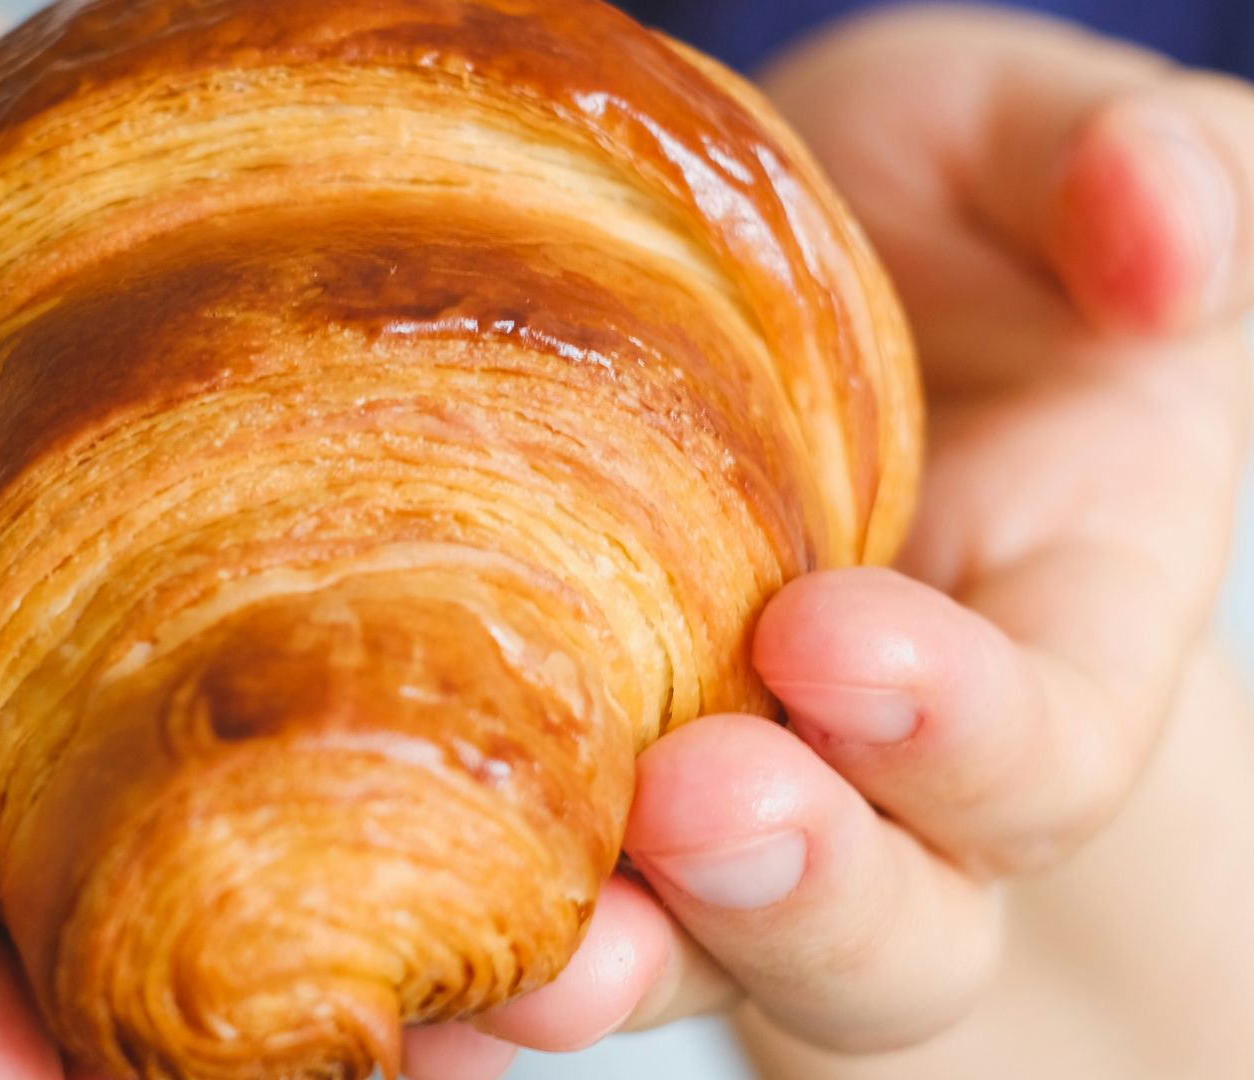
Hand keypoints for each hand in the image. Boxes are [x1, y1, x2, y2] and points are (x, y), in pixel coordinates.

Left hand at [436, 8, 1253, 1072]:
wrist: (760, 276)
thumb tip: (1168, 250)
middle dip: (804, 888)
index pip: (1047, 735)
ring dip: (622, 968)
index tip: (828, 640)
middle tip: (691, 810)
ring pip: (708, 949)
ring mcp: (730, 786)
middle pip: (895, 917)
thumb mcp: (1031, 151)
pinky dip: (481, 969)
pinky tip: (401, 972)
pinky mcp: (585, 791)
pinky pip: (547, 913)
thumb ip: (1139, 173)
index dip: (960, 722)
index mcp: (1053, 616)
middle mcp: (896, 756)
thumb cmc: (926, 214)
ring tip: (524, 963)